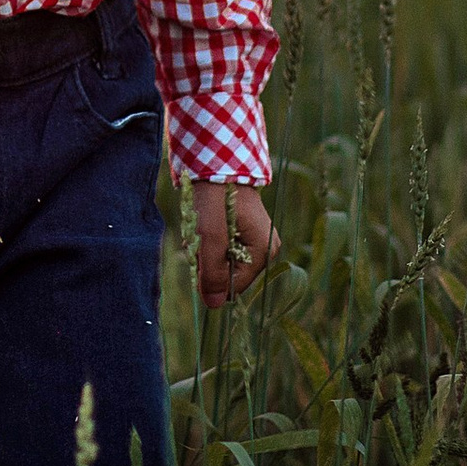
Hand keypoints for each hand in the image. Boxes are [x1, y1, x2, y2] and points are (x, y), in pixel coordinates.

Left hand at [194, 184, 277, 306]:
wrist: (216, 160)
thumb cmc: (214, 195)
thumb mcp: (210, 235)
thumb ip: (212, 272)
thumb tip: (213, 305)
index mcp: (264, 251)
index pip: (234, 286)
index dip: (212, 276)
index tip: (200, 249)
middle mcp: (265, 248)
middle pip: (229, 273)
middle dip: (209, 260)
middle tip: (200, 234)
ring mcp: (256, 239)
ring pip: (223, 260)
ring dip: (206, 249)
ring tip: (202, 225)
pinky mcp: (244, 231)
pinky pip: (223, 247)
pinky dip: (209, 240)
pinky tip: (205, 222)